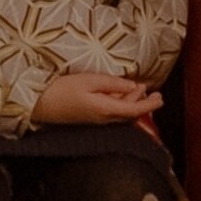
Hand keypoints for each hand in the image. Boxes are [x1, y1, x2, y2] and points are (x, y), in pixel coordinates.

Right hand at [32, 70, 163, 125]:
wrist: (39, 104)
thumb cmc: (63, 89)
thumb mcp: (89, 81)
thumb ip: (113, 84)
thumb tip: (133, 86)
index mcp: (106, 110)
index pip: (135, 110)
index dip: (150, 105)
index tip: (161, 97)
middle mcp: (104, 119)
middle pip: (130, 113)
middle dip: (143, 103)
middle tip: (152, 91)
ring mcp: (96, 120)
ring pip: (121, 113)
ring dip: (131, 102)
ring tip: (139, 87)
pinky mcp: (89, 117)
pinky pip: (111, 112)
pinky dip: (120, 103)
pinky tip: (119, 93)